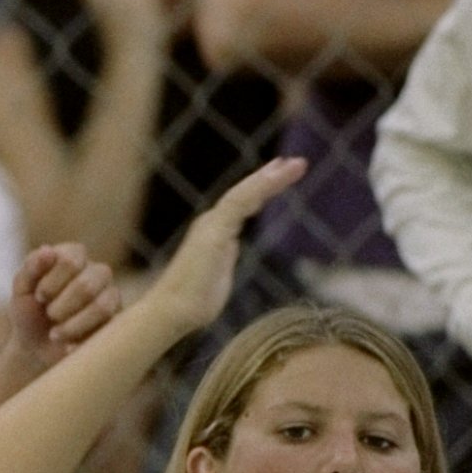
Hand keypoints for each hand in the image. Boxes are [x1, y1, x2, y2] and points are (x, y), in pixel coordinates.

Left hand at [7, 243, 118, 362]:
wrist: (37, 348)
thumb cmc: (29, 313)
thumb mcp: (21, 291)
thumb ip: (30, 268)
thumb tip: (47, 250)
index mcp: (73, 256)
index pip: (71, 259)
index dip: (51, 282)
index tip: (38, 297)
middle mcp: (96, 272)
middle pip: (87, 284)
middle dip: (61, 306)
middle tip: (49, 315)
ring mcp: (110, 296)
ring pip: (102, 306)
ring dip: (72, 325)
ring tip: (55, 334)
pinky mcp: (117, 321)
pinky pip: (108, 329)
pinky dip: (82, 340)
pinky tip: (68, 346)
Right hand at [142, 154, 303, 334]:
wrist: (173, 309)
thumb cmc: (194, 300)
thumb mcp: (217, 274)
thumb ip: (225, 258)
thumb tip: (232, 249)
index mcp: (217, 231)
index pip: (243, 204)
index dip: (263, 189)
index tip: (282, 175)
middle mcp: (213, 222)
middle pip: (246, 193)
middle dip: (271, 177)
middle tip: (298, 163)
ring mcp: (212, 224)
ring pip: (244, 193)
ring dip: (269, 178)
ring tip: (294, 165)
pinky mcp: (214, 230)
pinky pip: (238, 202)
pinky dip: (257, 187)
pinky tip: (275, 177)